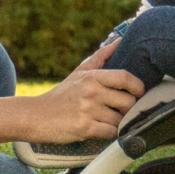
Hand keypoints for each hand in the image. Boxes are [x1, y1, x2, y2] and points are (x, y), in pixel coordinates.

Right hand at [0, 38, 144, 145]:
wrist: (36, 116)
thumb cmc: (62, 95)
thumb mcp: (80, 72)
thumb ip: (102, 56)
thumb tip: (120, 40)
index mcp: (92, 77)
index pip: (125, 78)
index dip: (138, 86)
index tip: (139, 92)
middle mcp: (91, 92)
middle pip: (127, 101)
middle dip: (129, 108)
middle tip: (123, 110)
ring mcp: (88, 111)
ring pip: (120, 119)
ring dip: (119, 123)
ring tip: (109, 120)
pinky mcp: (84, 128)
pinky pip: (111, 133)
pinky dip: (111, 133)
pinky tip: (104, 130)